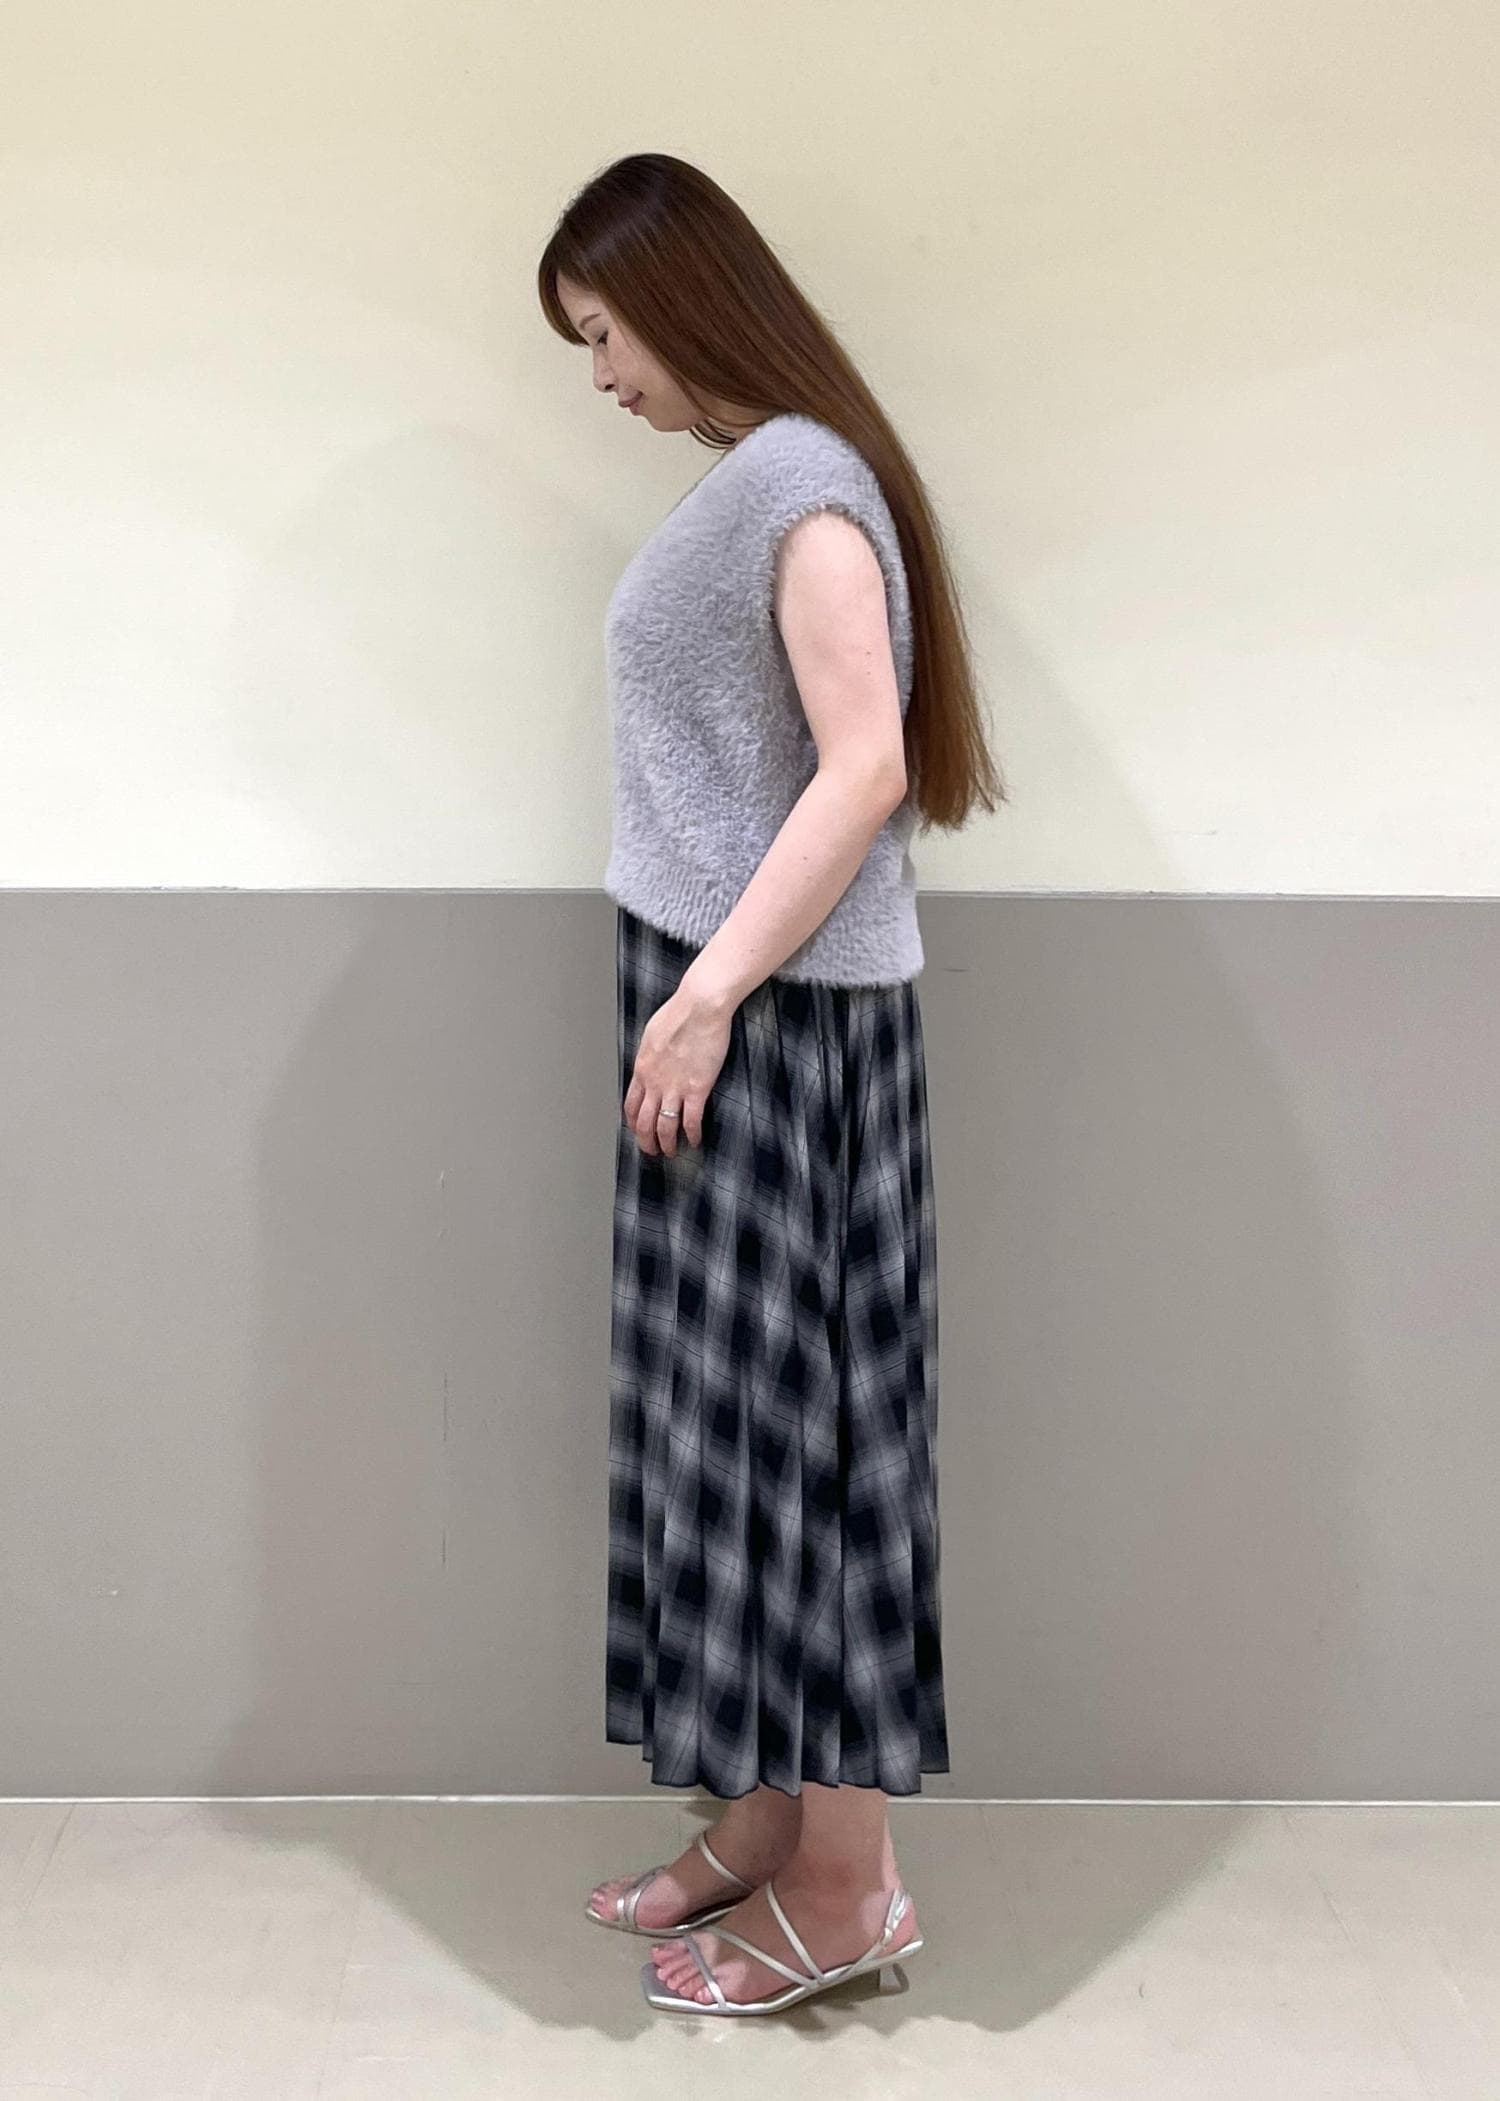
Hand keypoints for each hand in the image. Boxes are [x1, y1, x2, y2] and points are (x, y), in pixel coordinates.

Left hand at [624, 974, 732, 1156]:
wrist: (699, 1007)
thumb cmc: (679, 1013)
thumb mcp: (652, 1034)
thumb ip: (650, 1055)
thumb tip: (650, 1063)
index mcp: (642, 1069)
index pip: (631, 1105)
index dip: (633, 1123)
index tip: (638, 1130)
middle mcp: (654, 1083)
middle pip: (643, 1122)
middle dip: (646, 1142)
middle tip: (652, 1151)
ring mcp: (675, 1088)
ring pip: (664, 1127)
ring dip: (667, 1144)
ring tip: (672, 1152)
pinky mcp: (697, 1089)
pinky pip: (691, 1121)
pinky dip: (692, 1136)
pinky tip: (696, 1141)